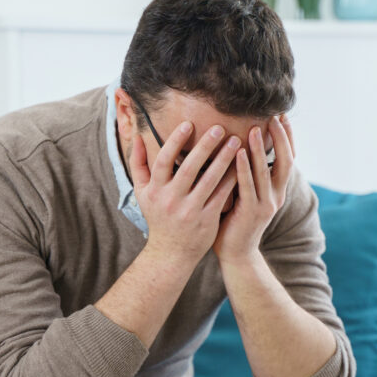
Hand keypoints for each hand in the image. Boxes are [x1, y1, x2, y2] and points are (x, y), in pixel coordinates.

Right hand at [129, 121, 240, 266]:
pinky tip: (242, 165)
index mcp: (156, 190)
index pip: (164, 161)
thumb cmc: (158, 217)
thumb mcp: (142, 193)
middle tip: (220, 128)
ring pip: (209, 180)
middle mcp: (172, 199)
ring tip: (236, 141)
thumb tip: (135, 136)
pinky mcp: (207, 219)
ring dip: (224, 159)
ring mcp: (190, 210)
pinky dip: (231, 179)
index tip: (189, 123)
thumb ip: (138, 164)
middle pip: (189, 168)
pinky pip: (221, 195)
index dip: (175, 141)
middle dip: (205, 146)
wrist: (171, 253)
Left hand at [213, 114, 295, 264]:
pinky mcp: (252, 212)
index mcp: (277, 190)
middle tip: (274, 116)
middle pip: (285, 161)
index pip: (288, 158)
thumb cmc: (235, 220)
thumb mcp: (245, 193)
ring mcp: (266, 205)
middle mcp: (276, 196)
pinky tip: (238, 151)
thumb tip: (240, 143)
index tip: (282, 116)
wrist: (236, 254)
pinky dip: (244, 167)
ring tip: (255, 128)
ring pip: (266, 172)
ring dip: (260, 149)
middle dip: (280, 138)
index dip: (287, 137)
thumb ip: (247, 173)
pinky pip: (248, 185)